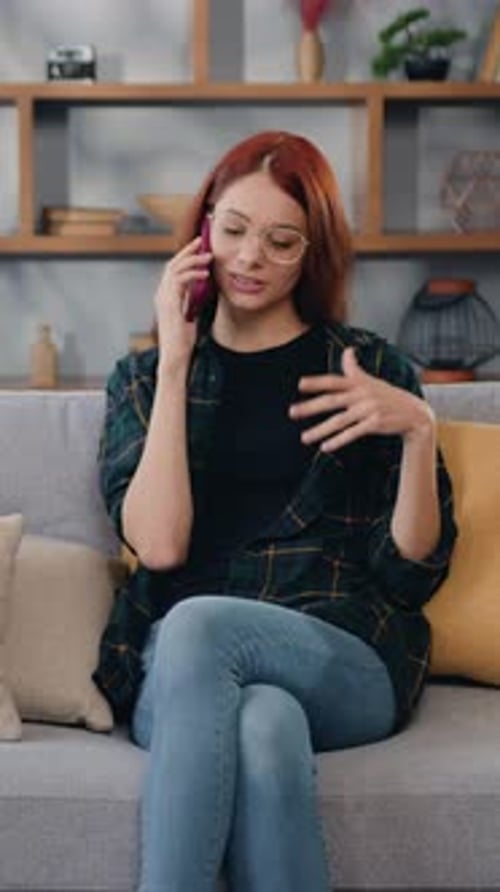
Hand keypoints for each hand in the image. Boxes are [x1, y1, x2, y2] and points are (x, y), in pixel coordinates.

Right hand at [154, 237, 211, 367]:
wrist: (176, 355)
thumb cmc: (183, 339)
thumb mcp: (190, 314)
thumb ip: (192, 299)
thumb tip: (202, 287)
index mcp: (166, 296)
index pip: (174, 269)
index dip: (185, 256)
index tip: (199, 248)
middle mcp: (161, 294)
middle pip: (172, 264)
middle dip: (188, 251)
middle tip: (202, 241)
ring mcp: (163, 298)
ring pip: (175, 269)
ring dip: (193, 260)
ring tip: (208, 257)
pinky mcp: (169, 303)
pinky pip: (179, 281)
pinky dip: (192, 274)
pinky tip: (205, 273)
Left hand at [289, 347, 433, 452]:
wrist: (414, 413)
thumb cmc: (388, 396)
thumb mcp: (372, 380)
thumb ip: (354, 369)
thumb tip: (347, 350)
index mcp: (359, 383)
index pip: (334, 381)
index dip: (317, 382)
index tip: (300, 384)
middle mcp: (362, 395)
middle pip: (332, 401)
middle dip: (310, 407)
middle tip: (291, 412)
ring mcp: (369, 409)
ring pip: (339, 421)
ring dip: (320, 430)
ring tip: (304, 437)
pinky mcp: (375, 423)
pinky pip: (353, 433)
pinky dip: (338, 441)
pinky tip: (325, 446)